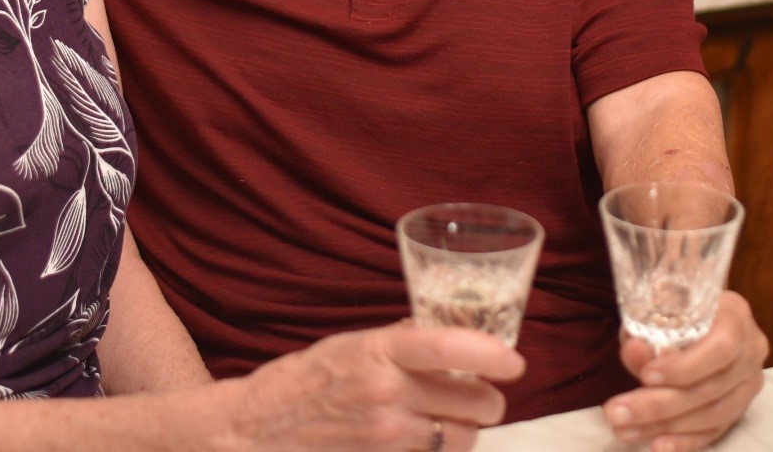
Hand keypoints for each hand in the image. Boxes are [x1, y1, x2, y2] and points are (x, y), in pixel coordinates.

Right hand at [228, 321, 522, 449]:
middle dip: (486, 399)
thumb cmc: (300, 383)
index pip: (448, 346)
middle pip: (475, 402)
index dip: (492, 354)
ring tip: (444, 418)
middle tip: (478, 394)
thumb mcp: (346, 346)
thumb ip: (394, 341)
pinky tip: (421, 438)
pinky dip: (440, 450)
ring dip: (465, 429)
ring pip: (465, 438)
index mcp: (375, 351)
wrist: (258, 432)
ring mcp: (388, 437)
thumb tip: (439, 332)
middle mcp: (386, 394)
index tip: (513, 360)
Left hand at [602, 292, 767, 450]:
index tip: (645, 376)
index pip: (720, 348)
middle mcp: (751, 350)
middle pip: (711, 388)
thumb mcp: (655, 310)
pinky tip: (657, 445)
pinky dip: (686, 440)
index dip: (684, 367)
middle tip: (618, 414)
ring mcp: (750, 382)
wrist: (695, 315)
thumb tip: (635, 351)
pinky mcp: (742, 406)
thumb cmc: (673, 308)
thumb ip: (644, 331)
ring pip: (713, 414)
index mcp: (734, 315)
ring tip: (625, 430)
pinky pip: (716, 430)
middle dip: (660, 405)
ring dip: (666, 426)